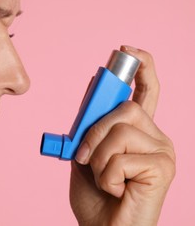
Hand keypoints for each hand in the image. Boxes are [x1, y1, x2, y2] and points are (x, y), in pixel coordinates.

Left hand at [69, 46, 174, 225]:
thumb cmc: (96, 196)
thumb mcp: (85, 153)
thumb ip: (91, 124)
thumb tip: (93, 86)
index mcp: (138, 132)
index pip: (146, 90)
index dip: (140, 66)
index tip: (125, 50)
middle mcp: (156, 136)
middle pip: (125, 108)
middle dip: (94, 132)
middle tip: (83, 156)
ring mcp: (163, 151)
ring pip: (119, 130)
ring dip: (97, 158)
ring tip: (103, 180)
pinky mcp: (163, 167)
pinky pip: (120, 156)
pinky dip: (105, 176)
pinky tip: (116, 190)